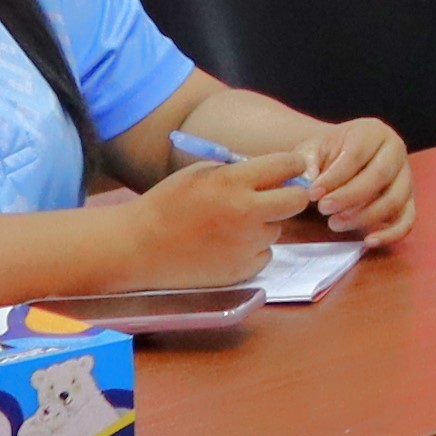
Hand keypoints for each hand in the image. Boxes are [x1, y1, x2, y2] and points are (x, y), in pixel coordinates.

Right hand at [112, 145, 306, 287]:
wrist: (138, 248)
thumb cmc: (166, 205)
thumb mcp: (200, 173)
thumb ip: (239, 172)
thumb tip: (276, 172)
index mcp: (233, 182)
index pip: (287, 166)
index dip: (294, 165)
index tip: (293, 169)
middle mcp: (246, 213)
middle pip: (297, 200)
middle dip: (293, 195)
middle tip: (278, 197)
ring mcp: (246, 244)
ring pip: (277, 229)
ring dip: (264, 225)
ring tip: (230, 226)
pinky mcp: (242, 270)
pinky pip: (263, 254)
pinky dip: (252, 250)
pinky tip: (225, 247)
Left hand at [295, 115, 415, 244]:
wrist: (342, 159)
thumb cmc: (326, 155)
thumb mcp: (311, 151)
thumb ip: (306, 164)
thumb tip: (309, 183)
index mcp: (372, 132)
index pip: (357, 154)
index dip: (335, 177)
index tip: (312, 194)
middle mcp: (395, 151)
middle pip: (380, 175)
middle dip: (349, 197)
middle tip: (323, 209)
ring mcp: (406, 177)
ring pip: (394, 199)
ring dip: (364, 216)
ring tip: (334, 223)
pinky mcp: (409, 200)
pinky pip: (407, 220)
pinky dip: (391, 234)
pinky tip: (368, 242)